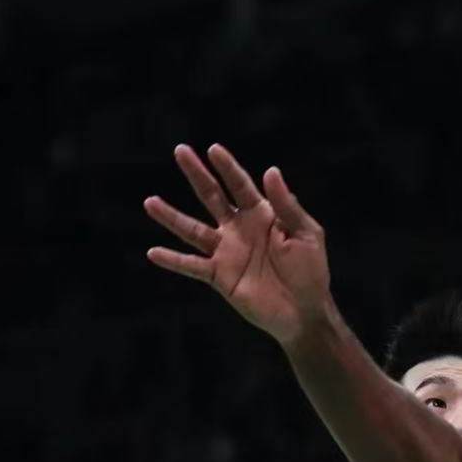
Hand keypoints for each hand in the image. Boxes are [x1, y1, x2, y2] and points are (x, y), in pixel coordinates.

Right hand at [144, 144, 330, 345]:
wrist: (305, 311)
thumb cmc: (311, 271)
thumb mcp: (306, 233)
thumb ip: (287, 205)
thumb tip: (270, 170)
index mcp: (262, 214)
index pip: (240, 185)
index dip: (227, 167)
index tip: (213, 149)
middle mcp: (239, 229)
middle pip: (212, 197)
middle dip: (197, 174)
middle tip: (180, 151)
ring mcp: (227, 252)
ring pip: (193, 230)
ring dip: (171, 216)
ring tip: (150, 202)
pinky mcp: (220, 277)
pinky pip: (192, 266)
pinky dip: (173, 260)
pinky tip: (153, 252)